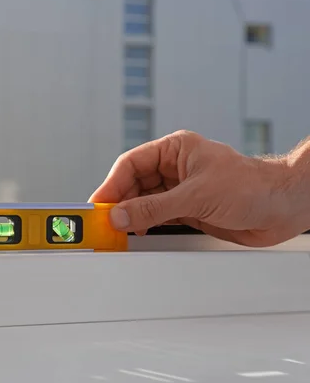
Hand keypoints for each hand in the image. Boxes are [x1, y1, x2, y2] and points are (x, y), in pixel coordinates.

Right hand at [89, 130, 306, 246]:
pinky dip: (145, 225)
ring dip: (131, 215)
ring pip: (144, 201)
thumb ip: (154, 208)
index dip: (112, 184)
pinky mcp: (188, 210)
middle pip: (134, 184)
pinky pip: (157, 216)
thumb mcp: (196, 196)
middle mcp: (175, 168)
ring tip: (117, 229)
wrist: (284, 207)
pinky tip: (136, 232)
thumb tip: (121, 215)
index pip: (132, 164)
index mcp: (175, 150)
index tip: (99, 203)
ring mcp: (181, 190)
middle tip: (104, 220)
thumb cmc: (251, 186)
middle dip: (119, 201)